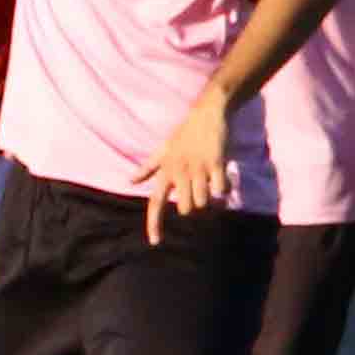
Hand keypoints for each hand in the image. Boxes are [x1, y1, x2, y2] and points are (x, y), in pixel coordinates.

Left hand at [132, 96, 236, 239]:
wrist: (207, 112)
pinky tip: (224, 179)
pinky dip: (224, 190)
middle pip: (185, 208)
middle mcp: (179, 171)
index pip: (156, 202)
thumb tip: (130, 181)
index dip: (154, 223)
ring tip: (211, 181)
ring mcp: (198, 168)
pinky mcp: (216, 163)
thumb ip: (148, 168)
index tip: (155, 242)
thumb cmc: (185, 133)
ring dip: (210, 197)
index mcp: (165, 170)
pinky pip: (220, 190)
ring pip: (202, 201)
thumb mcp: (163, 149)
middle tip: (198, 189)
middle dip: (193, 205)